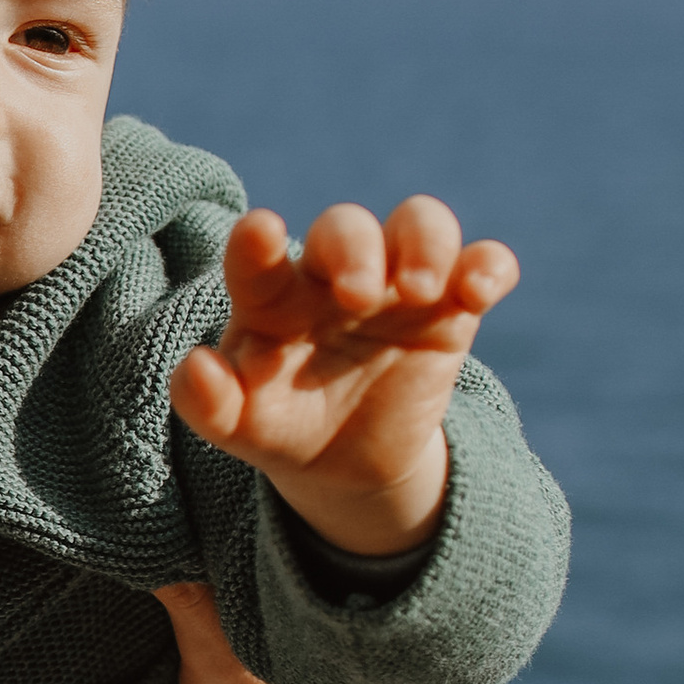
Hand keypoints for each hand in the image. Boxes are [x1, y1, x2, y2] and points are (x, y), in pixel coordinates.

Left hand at [170, 197, 517, 558]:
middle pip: (346, 228)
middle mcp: (332, 276)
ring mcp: (394, 285)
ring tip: (420, 290)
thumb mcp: (239, 426)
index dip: (256, 242)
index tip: (259, 233)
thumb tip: (194, 368)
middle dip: (354, 248)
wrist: (345, 459)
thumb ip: (208, 403)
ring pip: (417, 224)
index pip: (257, 257)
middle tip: (358, 296)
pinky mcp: (450, 308)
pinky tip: (484, 289)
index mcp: (271, 297)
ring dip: (423, 243)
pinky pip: (480, 264)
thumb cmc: (279, 423)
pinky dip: (489, 265)